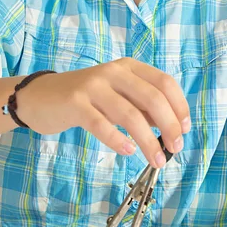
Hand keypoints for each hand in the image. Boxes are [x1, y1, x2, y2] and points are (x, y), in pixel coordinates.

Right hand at [16, 57, 190, 168]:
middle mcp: (113, 71)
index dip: (179, 106)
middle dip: (169, 125)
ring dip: (148, 140)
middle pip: (152, 97)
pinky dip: (118, 140)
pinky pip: (101, 123)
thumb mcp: (118, 95)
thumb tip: (171, 127)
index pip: (164, 82)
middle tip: (175, 148)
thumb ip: (142, 106)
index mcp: (128, 67)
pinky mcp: (75, 103)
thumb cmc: (86, 99)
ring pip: (130, 113)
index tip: (186, 129)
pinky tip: (127, 151)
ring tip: (156, 159)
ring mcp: (93, 85)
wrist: (40, 96)